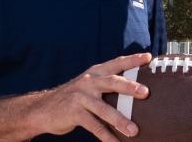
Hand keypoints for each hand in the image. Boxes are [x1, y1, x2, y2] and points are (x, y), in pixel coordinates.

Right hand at [27, 52, 151, 141]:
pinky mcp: (74, 113)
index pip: (116, 63)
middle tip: (146, 92)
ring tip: (134, 131)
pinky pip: (94, 126)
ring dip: (120, 121)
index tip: (148, 57)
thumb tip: (136, 90)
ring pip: (103, 109)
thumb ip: (106, 84)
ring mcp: (80, 97)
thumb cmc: (74, 98)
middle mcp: (88, 82)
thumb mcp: (89, 85)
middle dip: (130, 86)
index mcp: (95, 73)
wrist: (43, 109)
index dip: (132, 60)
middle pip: (112, 82)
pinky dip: (106, 136)